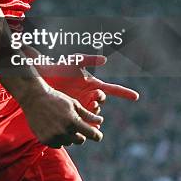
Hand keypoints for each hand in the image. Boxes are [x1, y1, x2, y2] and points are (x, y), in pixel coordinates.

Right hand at [18, 83, 103, 148]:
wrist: (34, 98)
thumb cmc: (56, 99)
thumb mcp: (73, 104)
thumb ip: (87, 115)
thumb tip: (100, 121)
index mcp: (73, 121)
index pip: (91, 135)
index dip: (97, 135)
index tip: (97, 135)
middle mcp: (64, 131)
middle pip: (80, 140)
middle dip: (80, 134)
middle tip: (74, 124)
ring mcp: (54, 137)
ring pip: (69, 143)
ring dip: (68, 136)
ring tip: (61, 123)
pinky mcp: (45, 140)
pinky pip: (58, 144)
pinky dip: (58, 138)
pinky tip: (54, 128)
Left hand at [25, 47, 139, 113]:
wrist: (44, 76)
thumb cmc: (59, 66)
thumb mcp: (75, 61)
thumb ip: (89, 59)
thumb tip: (104, 60)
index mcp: (93, 85)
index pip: (113, 90)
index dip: (124, 93)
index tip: (136, 96)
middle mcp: (90, 96)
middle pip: (101, 103)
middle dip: (99, 101)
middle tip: (94, 99)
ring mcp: (82, 105)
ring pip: (94, 113)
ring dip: (93, 112)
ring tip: (88, 107)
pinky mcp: (73, 113)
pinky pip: (83, 120)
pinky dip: (86, 121)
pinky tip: (83, 120)